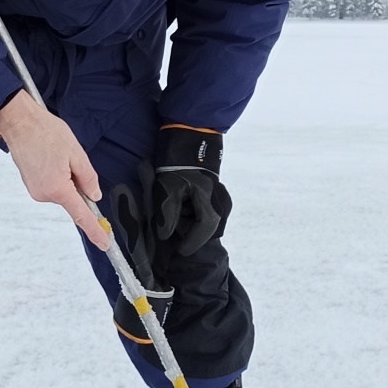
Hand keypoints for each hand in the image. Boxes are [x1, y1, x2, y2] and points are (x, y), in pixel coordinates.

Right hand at [0, 91, 111, 248]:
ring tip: (57, 154)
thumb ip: (89, 178)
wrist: (19, 122)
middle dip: (78, 183)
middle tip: (72, 159)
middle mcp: (44, 194)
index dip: (95, 230)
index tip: (105, 243)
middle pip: (72, 198)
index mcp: (58, 188)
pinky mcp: (31, 185)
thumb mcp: (76, 153)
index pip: (81, 216)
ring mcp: (35, 190)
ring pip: (63, 191)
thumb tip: (94, 195)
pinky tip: (51, 157)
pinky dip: (58, 175)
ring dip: (67, 177)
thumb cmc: (44, 132)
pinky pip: (53, 186)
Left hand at [153, 126, 227, 256]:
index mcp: (211, 200)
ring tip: (176, 211)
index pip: (205, 230)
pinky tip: (182, 204)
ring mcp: (222, 197)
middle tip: (173, 226)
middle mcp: (221, 201)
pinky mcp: (217, 194)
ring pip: (207, 220)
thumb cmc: (175, 162)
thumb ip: (167, 214)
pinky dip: (194, 213)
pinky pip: (207, 212)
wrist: (189, 137)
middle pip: (207, 227)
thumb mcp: (167, 188)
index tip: (179, 251)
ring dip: (191, 222)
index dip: (191, 243)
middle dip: (191, 231)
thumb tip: (165, 235)